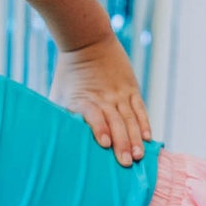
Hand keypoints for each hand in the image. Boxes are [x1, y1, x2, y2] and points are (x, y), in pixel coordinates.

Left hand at [50, 33, 152, 165]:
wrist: (87, 41)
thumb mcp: (58, 94)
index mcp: (85, 99)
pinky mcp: (131, 89)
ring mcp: (120, 93)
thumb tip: (58, 138)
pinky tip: (148, 137)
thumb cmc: (69, 73)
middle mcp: (104, 97)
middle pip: (116, 122)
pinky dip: (144, 123)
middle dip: (122, 144)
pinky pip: (139, 109)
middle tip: (127, 163)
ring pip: (130, 119)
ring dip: (135, 139)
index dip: (100, 129)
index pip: (94, 115)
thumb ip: (61, 115)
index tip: (105, 145)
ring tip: (139, 155)